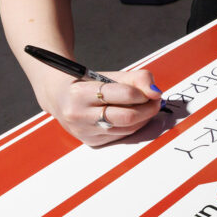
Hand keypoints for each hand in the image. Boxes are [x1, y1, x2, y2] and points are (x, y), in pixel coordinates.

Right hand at [36, 69, 163, 145]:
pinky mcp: (91, 141)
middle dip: (148, 109)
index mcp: (80, 92)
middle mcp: (79, 114)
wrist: (59, 97)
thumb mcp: (111, 75)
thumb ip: (137, 79)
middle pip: (127, 117)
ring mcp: (84, 130)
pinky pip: (122, 136)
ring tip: (146, 108)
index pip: (123, 94)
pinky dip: (133, 126)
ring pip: (127, 129)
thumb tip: (156, 93)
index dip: (142, 94)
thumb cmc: (89, 84)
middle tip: (155, 102)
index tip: (150, 93)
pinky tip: (134, 118)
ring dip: (143, 119)